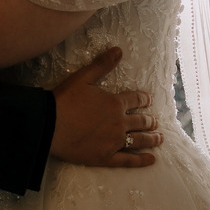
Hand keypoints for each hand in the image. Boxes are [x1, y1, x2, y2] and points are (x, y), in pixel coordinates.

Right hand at [49, 47, 160, 168]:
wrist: (50, 125)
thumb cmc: (65, 100)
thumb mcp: (83, 77)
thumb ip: (102, 64)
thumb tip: (119, 50)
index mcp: (115, 103)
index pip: (135, 100)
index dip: (144, 100)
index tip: (149, 101)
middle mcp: (119, 122)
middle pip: (141, 121)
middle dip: (150, 121)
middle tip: (155, 122)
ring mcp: (115, 141)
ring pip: (139, 140)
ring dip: (152, 139)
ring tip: (160, 139)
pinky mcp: (107, 157)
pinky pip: (129, 160)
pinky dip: (142, 160)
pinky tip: (152, 159)